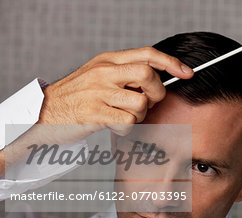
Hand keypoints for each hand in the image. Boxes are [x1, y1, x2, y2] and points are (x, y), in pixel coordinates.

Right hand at [37, 47, 192, 138]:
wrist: (44, 112)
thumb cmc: (78, 96)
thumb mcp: (100, 75)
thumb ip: (125, 72)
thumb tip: (160, 76)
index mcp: (108, 60)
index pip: (147, 54)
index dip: (171, 63)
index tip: (187, 73)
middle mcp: (103, 72)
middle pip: (148, 75)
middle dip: (156, 93)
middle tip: (148, 101)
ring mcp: (97, 92)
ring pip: (141, 102)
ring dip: (140, 115)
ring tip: (126, 115)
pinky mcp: (94, 114)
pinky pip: (128, 123)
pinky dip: (128, 129)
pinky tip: (116, 126)